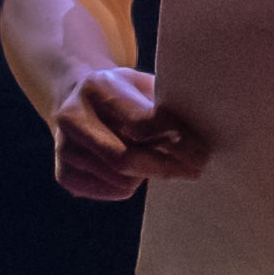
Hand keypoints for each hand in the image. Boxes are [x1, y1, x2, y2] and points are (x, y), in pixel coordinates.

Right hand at [51, 61, 205, 203]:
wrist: (75, 97)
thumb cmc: (125, 91)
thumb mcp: (143, 83)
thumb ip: (167, 102)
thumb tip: (210, 126)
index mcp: (98, 87)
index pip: (141, 122)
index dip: (175, 139)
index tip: (202, 149)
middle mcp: (72, 119)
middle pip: (125, 157)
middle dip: (166, 167)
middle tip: (196, 170)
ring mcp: (64, 149)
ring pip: (120, 178)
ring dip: (150, 174)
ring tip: (164, 161)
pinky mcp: (63, 174)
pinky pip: (110, 191)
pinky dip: (132, 184)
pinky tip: (136, 168)